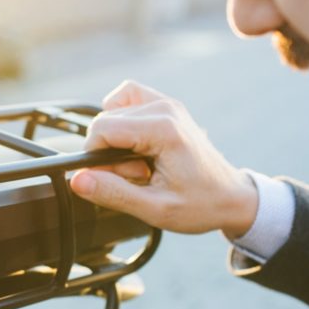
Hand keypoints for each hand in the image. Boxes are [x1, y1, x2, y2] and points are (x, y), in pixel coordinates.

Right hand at [71, 81, 256, 237]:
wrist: (231, 197)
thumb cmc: (200, 204)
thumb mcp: (154, 209)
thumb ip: (113, 193)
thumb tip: (77, 180)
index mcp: (164, 130)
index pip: (102, 129)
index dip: (96, 158)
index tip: (119, 180)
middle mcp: (165, 108)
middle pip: (106, 120)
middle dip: (110, 153)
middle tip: (140, 177)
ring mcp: (166, 103)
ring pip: (112, 110)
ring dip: (117, 138)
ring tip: (140, 163)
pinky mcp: (165, 105)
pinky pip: (126, 100)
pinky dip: (121, 120)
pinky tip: (134, 144)